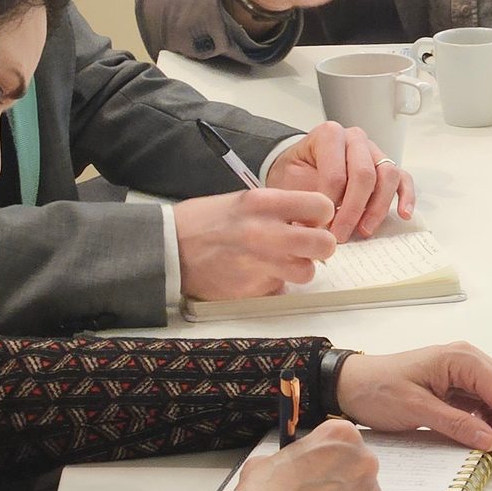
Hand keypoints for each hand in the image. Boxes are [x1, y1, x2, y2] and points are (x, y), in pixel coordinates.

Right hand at [175, 189, 337, 301]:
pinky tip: (257, 274)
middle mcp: (265, 232)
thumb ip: (279, 209)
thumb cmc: (205, 221)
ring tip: (281, 262)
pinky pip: (279, 289)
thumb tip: (311, 221)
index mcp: (264, 203)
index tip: (314, 221)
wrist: (168, 248)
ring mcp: (259, 264)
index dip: (322, 216)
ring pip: (307, 272)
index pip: (322, 206)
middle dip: (321, 246)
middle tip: (309, 246)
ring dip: (299, 269)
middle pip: (324, 244)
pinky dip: (273, 284)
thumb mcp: (244, 200)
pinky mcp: (251, 290)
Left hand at [267, 121, 414, 239]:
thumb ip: (301, 199)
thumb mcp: (288, 181)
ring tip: (364, 231)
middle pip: (364, 174)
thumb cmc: (295, 173)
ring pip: (388, 176)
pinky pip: (404, 178)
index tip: (321, 226)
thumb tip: (310, 230)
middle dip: (353, 210)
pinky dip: (406, 197)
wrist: (299, 166)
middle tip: (340, 235)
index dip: (329, 204)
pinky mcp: (387, 166)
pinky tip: (403, 214)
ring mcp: (374, 151)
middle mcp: (355, 139)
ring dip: (377, 208)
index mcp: (329, 135)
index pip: (336, 173)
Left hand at [337, 342, 491, 466]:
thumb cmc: (377, 390)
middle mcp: (472, 359)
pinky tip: (477, 438)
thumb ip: (455, 424)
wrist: (350, 384)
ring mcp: (468, 371)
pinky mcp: (461, 384)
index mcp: (463, 359)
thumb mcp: (415, 409)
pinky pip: (489, 402)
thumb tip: (490, 441)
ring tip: (489, 450)